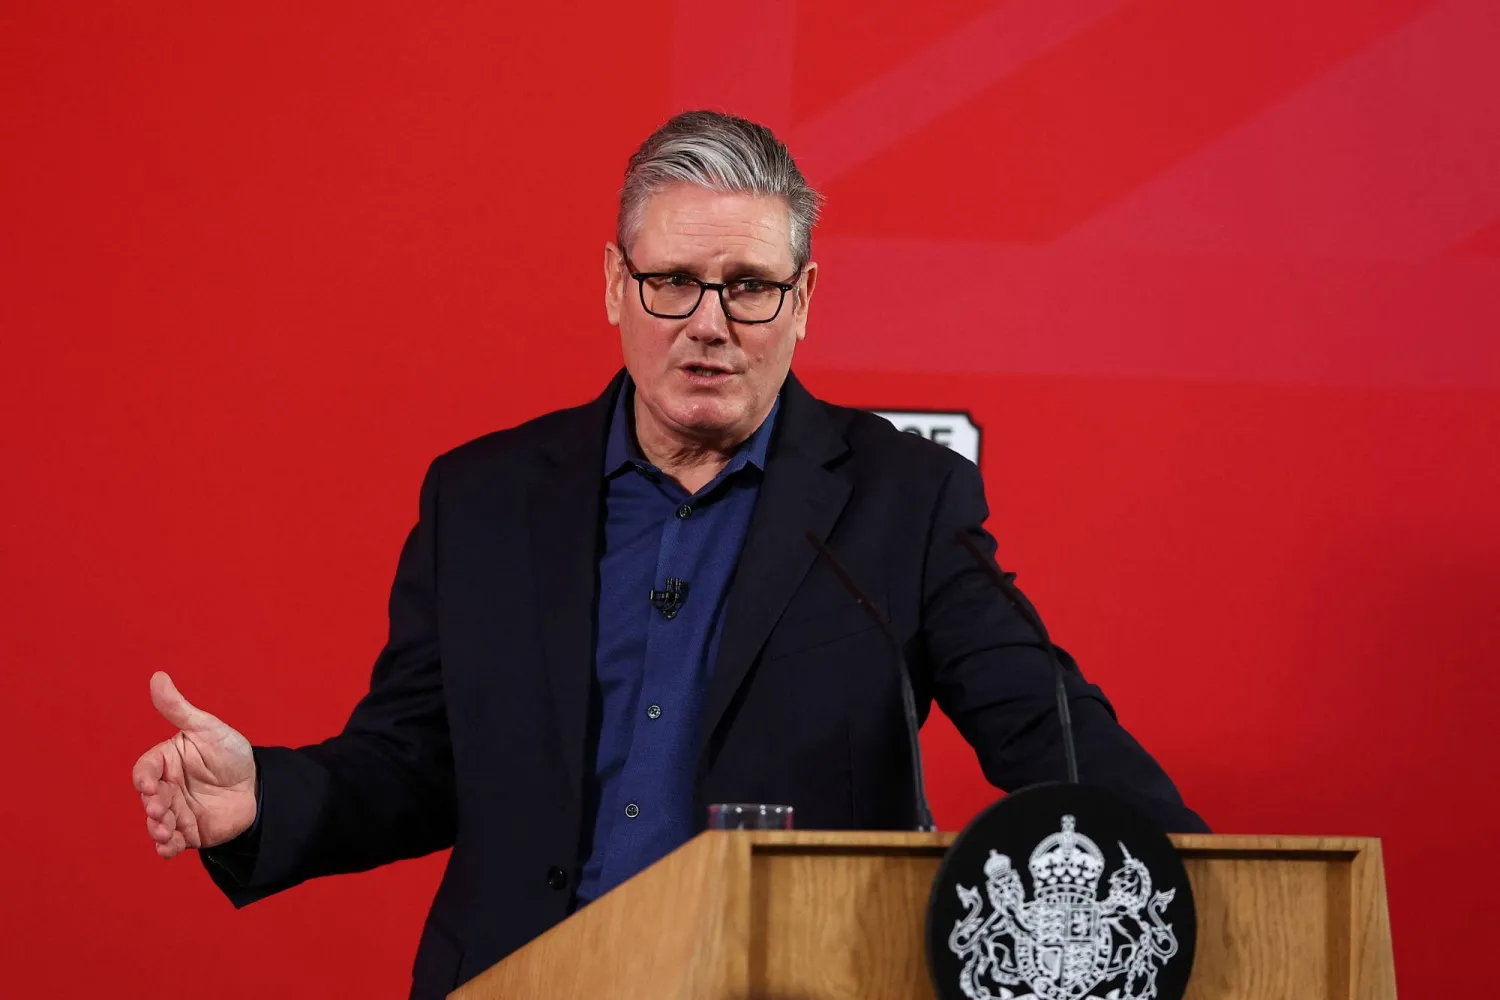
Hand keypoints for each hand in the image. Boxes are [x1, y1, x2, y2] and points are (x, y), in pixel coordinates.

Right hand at [133, 671, 256, 857]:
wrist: (259, 785)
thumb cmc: (230, 752)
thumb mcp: (207, 728)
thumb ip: (179, 709)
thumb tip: (157, 677)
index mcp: (165, 762)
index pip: (145, 770)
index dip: (145, 779)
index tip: (150, 785)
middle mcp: (166, 788)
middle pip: (150, 800)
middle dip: (152, 807)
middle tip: (160, 810)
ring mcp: (175, 811)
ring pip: (157, 823)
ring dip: (157, 829)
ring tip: (167, 832)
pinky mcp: (188, 832)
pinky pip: (172, 843)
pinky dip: (167, 848)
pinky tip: (170, 848)